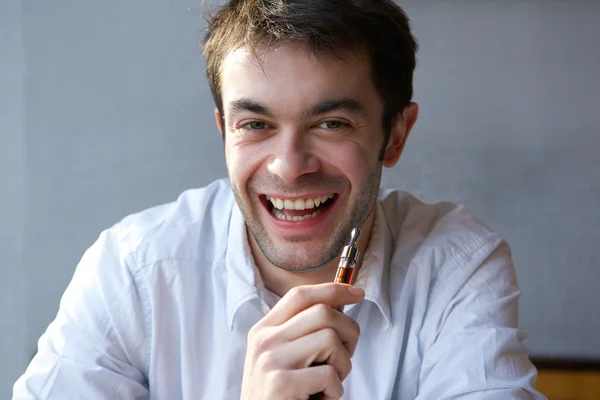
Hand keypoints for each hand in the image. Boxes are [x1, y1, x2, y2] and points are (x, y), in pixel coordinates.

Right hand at [240, 283, 364, 399]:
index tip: (358, 293)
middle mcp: (264, 341)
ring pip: (330, 340)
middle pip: (323, 313)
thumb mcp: (280, 359)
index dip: (333, 289)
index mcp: (263, 331)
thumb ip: (300, 333)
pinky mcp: (281, 384)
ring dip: (342, 366)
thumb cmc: (279, 396)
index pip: (300, 295)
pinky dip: (335, 391)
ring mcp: (271, 361)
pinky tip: (320, 399)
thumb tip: (339, 306)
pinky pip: (329, 374)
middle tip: (345, 356)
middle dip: (348, 332)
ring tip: (329, 383)